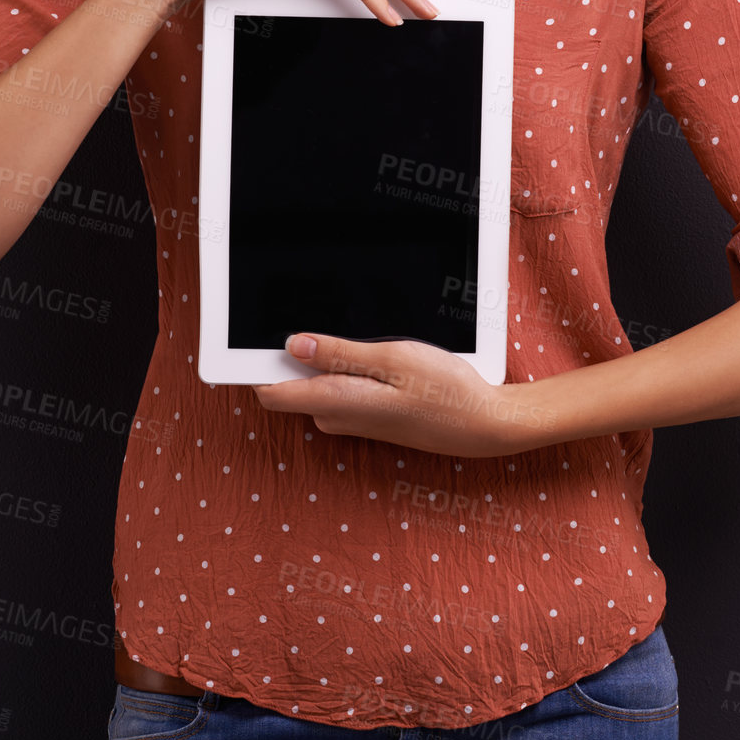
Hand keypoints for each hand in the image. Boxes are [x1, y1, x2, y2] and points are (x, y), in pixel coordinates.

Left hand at [252, 332, 537, 457]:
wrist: (482, 425)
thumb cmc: (444, 389)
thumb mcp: (393, 358)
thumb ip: (339, 354)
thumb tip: (293, 344)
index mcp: (336, 402)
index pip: (270, 390)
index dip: (257, 361)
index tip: (259, 331)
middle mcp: (335, 416)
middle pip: (289, 382)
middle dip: (295, 350)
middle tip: (323, 314)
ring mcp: (349, 419)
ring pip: (314, 382)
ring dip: (325, 357)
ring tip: (360, 330)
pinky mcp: (364, 416)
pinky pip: (336, 388)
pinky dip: (343, 368)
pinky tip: (373, 351)